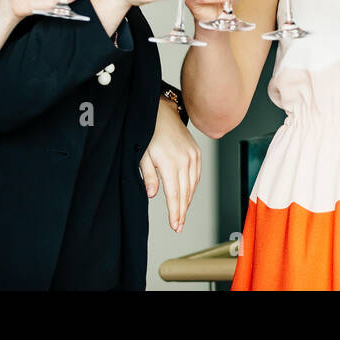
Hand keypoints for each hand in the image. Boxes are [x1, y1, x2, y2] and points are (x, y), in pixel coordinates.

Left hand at [139, 97, 200, 233]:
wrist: (162, 113)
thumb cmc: (149, 133)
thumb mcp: (142, 156)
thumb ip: (149, 176)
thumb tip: (153, 194)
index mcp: (171, 163)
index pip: (175, 194)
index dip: (175, 212)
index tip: (175, 225)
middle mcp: (185, 160)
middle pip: (185, 193)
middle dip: (182, 212)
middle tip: (179, 226)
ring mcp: (193, 156)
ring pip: (193, 185)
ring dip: (187, 201)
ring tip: (182, 214)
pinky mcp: (196, 152)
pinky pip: (197, 175)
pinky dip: (193, 187)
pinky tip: (187, 195)